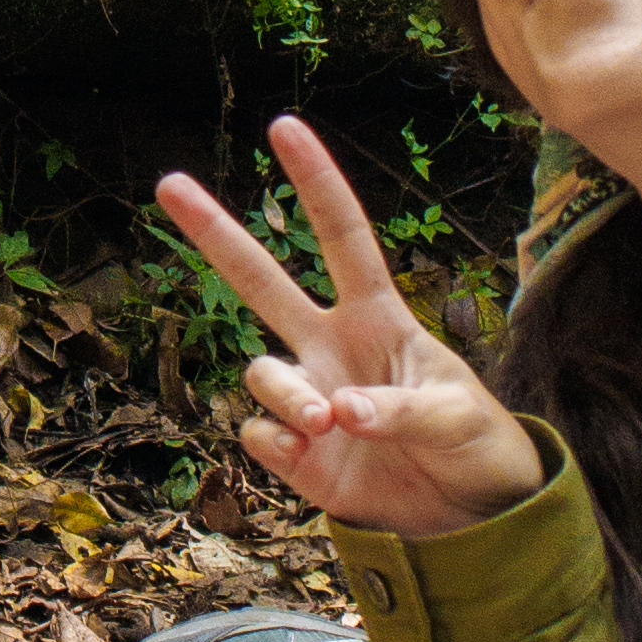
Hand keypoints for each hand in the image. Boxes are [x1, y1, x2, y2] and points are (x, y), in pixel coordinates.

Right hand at [154, 112, 545, 540]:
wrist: (466, 514)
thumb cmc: (473, 443)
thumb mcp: (457, 415)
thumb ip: (399, 407)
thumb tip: (337, 411)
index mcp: (378, 316)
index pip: (343, 237)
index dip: (316, 182)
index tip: (284, 126)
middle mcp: (331, 346)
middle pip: (260, 281)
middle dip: (215, 232)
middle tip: (169, 182)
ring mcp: (308, 397)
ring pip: (260, 370)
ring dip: (285, 394)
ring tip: (323, 424)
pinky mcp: (295, 453)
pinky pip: (259, 433)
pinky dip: (278, 442)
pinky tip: (310, 454)